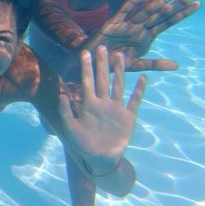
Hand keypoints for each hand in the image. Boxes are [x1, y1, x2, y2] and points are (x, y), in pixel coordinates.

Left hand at [59, 46, 146, 173]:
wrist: (100, 159)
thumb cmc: (83, 144)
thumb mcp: (70, 128)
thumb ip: (65, 112)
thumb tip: (61, 95)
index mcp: (89, 104)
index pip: (87, 81)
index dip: (86, 68)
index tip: (85, 53)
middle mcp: (103, 103)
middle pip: (103, 79)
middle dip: (102, 64)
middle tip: (102, 47)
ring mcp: (116, 109)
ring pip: (118, 85)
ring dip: (120, 72)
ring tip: (120, 56)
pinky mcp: (128, 117)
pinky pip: (135, 101)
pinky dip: (139, 91)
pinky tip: (143, 79)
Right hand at [86, 0, 200, 70]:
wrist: (92, 64)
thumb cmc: (112, 63)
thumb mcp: (136, 65)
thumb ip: (155, 64)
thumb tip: (177, 66)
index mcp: (146, 35)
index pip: (167, 22)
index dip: (182, 13)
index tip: (198, 4)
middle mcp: (139, 27)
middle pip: (161, 13)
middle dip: (177, 3)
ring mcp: (127, 24)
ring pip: (147, 10)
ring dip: (161, 0)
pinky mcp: (113, 23)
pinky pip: (124, 10)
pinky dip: (133, 1)